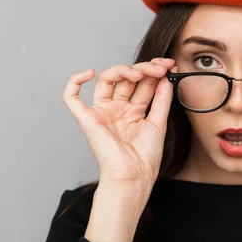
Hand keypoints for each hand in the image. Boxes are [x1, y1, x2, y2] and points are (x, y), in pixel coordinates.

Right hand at [62, 58, 177, 191]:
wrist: (134, 175)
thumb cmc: (145, 157)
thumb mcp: (159, 122)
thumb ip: (162, 99)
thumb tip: (165, 77)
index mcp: (133, 110)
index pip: (142, 83)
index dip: (154, 71)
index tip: (169, 65)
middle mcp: (117, 108)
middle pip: (126, 78)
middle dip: (144, 69)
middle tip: (161, 67)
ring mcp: (102, 112)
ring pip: (106, 80)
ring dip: (123, 70)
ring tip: (140, 73)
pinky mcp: (87, 118)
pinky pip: (71, 98)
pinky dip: (74, 82)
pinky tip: (89, 73)